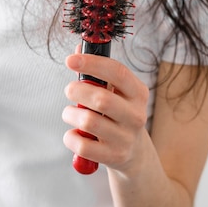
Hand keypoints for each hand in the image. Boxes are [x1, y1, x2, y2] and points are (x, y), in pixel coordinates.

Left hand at [62, 52, 148, 173]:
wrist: (133, 153)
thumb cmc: (117, 114)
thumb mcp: (115, 92)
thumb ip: (97, 72)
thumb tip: (77, 49)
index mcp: (138, 93)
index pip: (117, 72)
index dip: (92, 63)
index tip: (70, 60)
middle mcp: (136, 115)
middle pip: (100, 99)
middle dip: (77, 91)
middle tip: (69, 90)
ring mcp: (126, 138)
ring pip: (88, 121)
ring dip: (70, 114)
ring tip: (70, 113)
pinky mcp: (114, 157)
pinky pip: (82, 144)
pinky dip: (70, 137)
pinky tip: (74, 134)